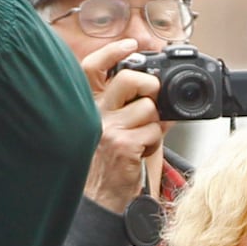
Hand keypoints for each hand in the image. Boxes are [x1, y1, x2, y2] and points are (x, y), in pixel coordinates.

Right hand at [80, 40, 164, 213]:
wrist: (101, 201)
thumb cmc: (107, 166)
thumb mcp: (111, 131)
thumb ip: (129, 109)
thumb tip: (158, 93)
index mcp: (88, 106)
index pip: (92, 67)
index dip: (112, 51)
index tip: (130, 44)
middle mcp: (94, 114)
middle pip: (130, 79)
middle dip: (150, 86)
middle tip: (151, 98)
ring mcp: (107, 128)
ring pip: (148, 108)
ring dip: (154, 125)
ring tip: (141, 140)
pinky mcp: (122, 145)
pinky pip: (154, 132)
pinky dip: (154, 143)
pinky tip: (140, 154)